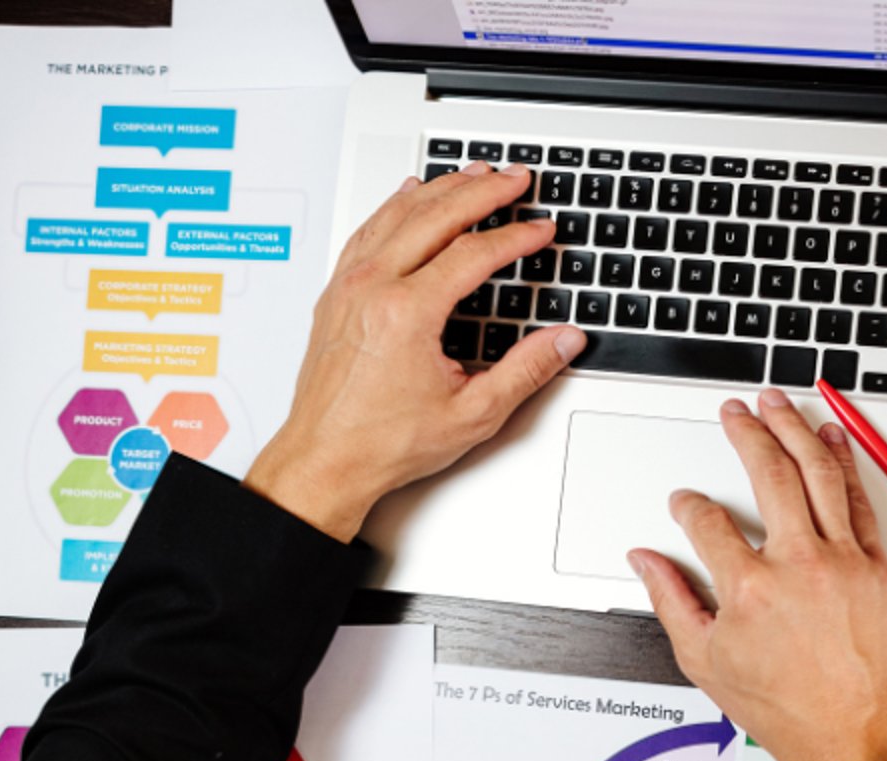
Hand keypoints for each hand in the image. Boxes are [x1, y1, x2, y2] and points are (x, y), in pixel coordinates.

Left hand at [245, 162, 585, 540]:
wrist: (324, 460)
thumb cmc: (381, 442)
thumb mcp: (472, 414)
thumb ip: (525, 371)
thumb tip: (562, 341)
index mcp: (406, 313)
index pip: (473, 253)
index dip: (515, 237)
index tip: (540, 230)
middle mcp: (372, 288)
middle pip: (435, 215)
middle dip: (482, 190)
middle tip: (515, 179)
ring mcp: (348, 286)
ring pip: (398, 214)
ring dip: (441, 188)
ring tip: (474, 174)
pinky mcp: (336, 294)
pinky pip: (368, 230)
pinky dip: (395, 205)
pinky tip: (408, 195)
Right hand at [629, 389, 886, 760]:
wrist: (849, 729)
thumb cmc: (784, 704)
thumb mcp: (704, 660)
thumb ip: (670, 600)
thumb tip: (646, 560)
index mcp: (748, 589)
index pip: (707, 521)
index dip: (688, 505)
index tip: (684, 502)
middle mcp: (797, 565)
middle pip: (768, 474)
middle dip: (746, 433)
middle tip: (735, 412)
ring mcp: (840, 560)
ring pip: (817, 473)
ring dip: (794, 430)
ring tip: (777, 404)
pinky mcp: (873, 564)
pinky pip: (858, 499)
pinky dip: (843, 463)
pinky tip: (830, 438)